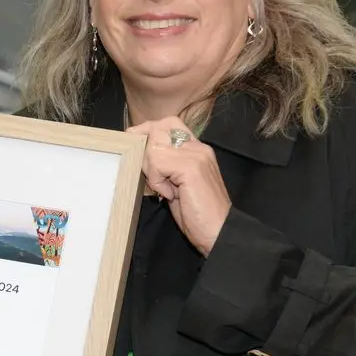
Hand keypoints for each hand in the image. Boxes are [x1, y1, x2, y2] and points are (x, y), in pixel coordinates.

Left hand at [129, 117, 231, 255]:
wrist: (219, 232)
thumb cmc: (197, 213)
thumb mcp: (176, 185)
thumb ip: (164, 166)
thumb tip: (138, 153)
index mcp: (196, 149)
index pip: (168, 123)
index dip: (148, 132)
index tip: (136, 149)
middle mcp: (197, 147)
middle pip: (158, 129)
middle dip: (145, 151)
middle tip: (152, 176)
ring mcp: (196, 155)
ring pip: (154, 146)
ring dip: (151, 171)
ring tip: (165, 189)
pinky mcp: (191, 167)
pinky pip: (157, 163)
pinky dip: (157, 181)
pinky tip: (169, 195)